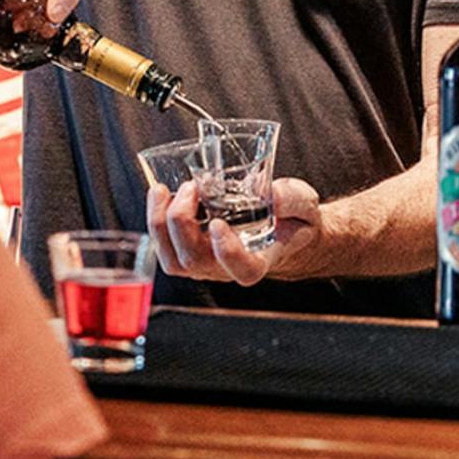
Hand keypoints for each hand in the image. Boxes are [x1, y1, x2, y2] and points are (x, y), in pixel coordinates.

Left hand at [146, 177, 323, 286]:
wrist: (283, 228)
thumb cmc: (293, 219)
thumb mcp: (304, 203)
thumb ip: (291, 198)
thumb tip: (267, 192)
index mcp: (261, 259)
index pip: (243, 270)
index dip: (228, 253)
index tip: (219, 224)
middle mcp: (228, 267)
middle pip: (195, 261)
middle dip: (183, 222)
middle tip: (191, 188)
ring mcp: (206, 263)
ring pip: (173, 260)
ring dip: (161, 224)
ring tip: (163, 190)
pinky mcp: (189, 251)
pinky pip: (164, 247)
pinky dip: (155, 221)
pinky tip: (159, 195)